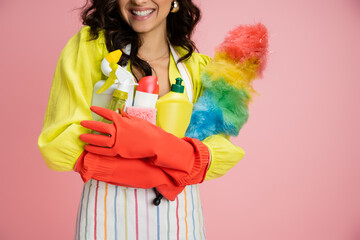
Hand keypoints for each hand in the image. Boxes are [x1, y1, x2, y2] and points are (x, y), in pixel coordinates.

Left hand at [80, 106, 209, 185]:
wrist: (155, 143)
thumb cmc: (149, 131)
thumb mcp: (138, 120)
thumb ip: (127, 117)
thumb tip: (121, 112)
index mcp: (122, 121)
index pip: (107, 114)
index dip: (99, 111)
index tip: (92, 108)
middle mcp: (118, 131)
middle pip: (100, 127)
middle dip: (89, 125)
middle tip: (82, 123)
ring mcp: (118, 141)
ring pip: (99, 140)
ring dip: (89, 138)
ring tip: (81, 137)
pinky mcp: (119, 151)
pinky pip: (104, 151)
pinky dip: (95, 150)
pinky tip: (88, 149)